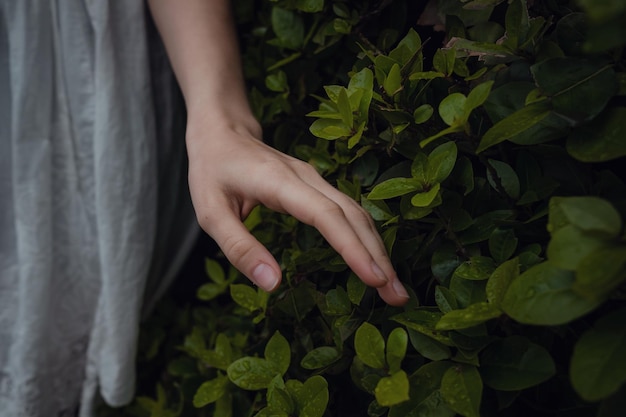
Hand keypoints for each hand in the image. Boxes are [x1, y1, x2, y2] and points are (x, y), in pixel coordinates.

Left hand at [186, 119, 409, 305]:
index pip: (326, 215)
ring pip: (358, 214)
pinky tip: (374, 260)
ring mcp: (316, 180)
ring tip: (395, 287)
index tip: (375, 279)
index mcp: (279, 182)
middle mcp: (307, 178)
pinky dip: (366, 238)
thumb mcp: (211, 213)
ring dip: (378, 249)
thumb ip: (240, 248)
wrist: (222, 132)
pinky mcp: (318, 187)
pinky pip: (349, 212)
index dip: (353, 247)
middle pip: (353, 216)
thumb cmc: (212, 172)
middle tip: (399, 296)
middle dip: (379, 256)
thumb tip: (273, 285)